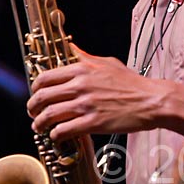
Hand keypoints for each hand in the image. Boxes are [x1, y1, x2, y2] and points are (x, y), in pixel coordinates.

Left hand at [27, 45, 163, 141]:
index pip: (45, 78)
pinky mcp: (93, 123)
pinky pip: (64, 130)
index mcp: (82, 69)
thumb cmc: (132, 83)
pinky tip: (57, 136)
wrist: (151, 100)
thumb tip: (71, 47)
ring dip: (39, 124)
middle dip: (32, 107)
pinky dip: (55, 135)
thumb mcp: (108, 63)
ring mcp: (86, 104)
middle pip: (42, 97)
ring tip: (39, 128)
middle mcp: (80, 85)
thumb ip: (86, 56)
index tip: (36, 95)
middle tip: (33, 113)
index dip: (35, 89)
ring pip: (49, 115)